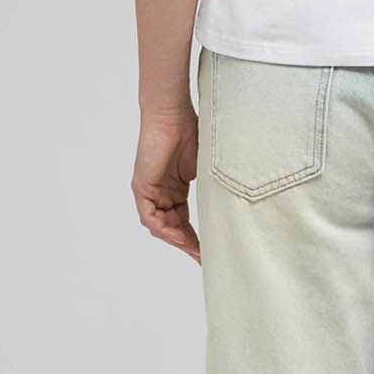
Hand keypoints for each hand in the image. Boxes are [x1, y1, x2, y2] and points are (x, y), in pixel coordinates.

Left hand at [133, 101, 200, 262]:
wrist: (173, 114)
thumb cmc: (191, 132)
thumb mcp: (205, 168)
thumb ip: (210, 189)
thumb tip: (231, 207)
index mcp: (174, 189)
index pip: (184, 221)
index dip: (197, 238)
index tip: (211, 252)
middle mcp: (160, 193)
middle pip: (172, 228)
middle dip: (189, 245)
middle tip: (205, 259)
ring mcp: (149, 191)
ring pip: (161, 227)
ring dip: (178, 241)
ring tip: (197, 252)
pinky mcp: (141, 187)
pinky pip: (151, 218)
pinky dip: (166, 230)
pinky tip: (181, 237)